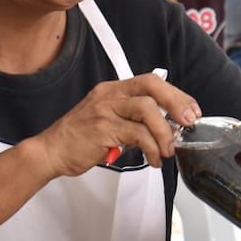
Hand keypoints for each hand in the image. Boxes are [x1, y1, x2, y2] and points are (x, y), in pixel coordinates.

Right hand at [31, 71, 200, 176]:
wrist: (50, 152)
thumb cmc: (79, 139)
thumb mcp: (109, 121)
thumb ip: (134, 120)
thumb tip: (167, 128)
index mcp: (113, 90)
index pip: (150, 81)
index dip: (175, 94)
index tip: (191, 110)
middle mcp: (109, 94)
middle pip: (151, 86)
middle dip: (176, 102)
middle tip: (189, 123)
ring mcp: (105, 110)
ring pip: (147, 109)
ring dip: (164, 132)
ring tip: (168, 150)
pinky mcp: (102, 129)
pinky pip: (136, 134)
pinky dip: (151, 148)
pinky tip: (154, 159)